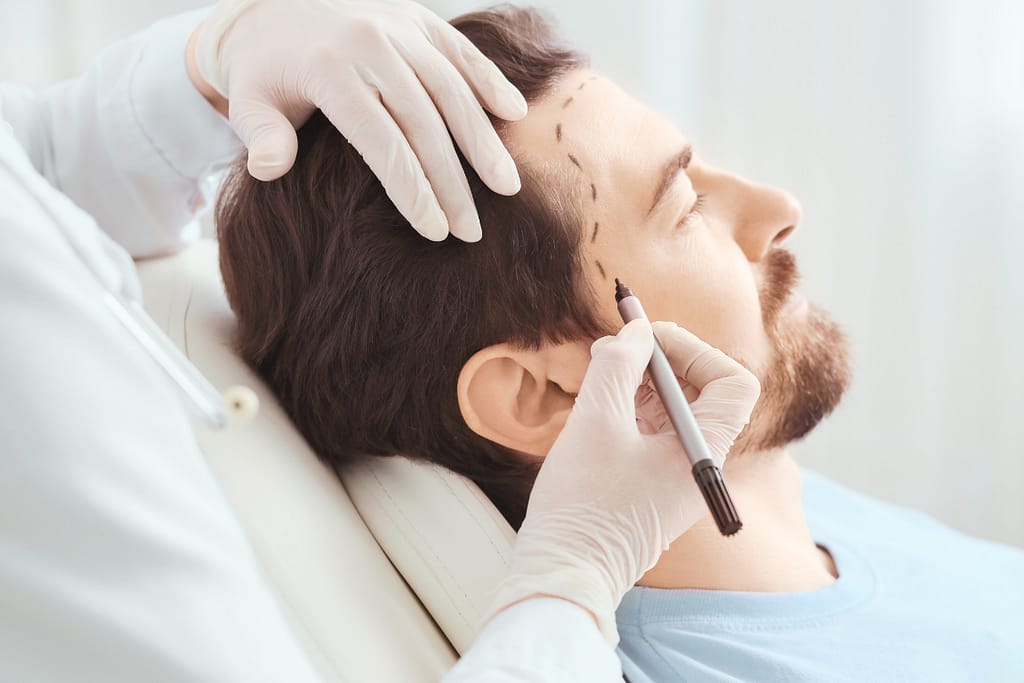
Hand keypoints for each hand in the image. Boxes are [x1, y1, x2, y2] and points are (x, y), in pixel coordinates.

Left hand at [188, 0, 527, 241]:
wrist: (268, 7)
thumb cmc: (263, 69)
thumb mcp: (248, 100)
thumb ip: (260, 136)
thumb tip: (271, 170)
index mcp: (330, 71)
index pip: (383, 144)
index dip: (413, 192)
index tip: (435, 231)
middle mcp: (371, 44)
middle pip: (425, 125)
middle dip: (453, 183)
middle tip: (471, 229)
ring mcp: (398, 28)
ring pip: (452, 90)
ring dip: (483, 141)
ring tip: (506, 185)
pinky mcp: (416, 19)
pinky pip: (460, 51)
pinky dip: (489, 81)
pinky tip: (514, 114)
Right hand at [485, 319, 759, 644]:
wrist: (565, 574)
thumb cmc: (584, 504)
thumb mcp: (596, 421)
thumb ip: (618, 366)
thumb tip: (635, 332)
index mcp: (704, 452)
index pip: (732, 383)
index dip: (696, 351)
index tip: (650, 340)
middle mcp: (699, 464)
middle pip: (702, 393)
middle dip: (663, 360)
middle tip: (621, 343)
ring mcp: (675, 478)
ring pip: (673, 411)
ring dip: (643, 381)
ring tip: (601, 364)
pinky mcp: (650, 487)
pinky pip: (652, 433)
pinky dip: (631, 407)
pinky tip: (599, 397)